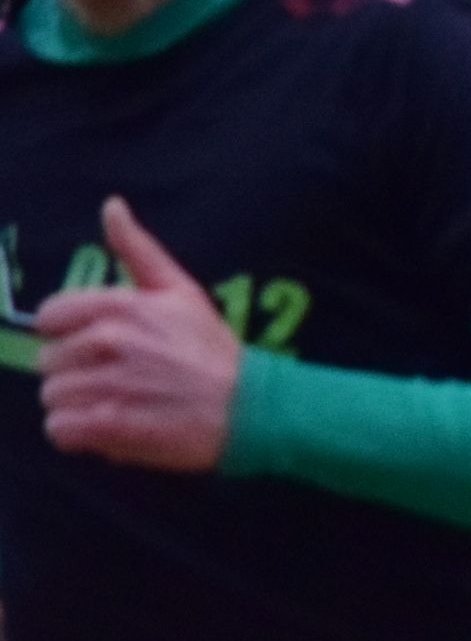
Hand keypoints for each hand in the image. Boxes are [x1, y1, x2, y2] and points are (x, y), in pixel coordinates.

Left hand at [33, 198, 241, 472]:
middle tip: (120, 379)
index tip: (101, 346)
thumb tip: (111, 205)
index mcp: (121, 307)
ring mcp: (109, 385)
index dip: (70, 333)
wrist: (251, 408)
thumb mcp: (180, 291)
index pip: (49, 317)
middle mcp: (110, 342)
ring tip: (117, 405)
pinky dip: (77, 435)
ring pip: (52, 397)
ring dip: (79, 406)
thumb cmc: (212, 351)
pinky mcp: (109, 427)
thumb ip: (137, 249)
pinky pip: (59, 429)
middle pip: (48, 361)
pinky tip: (108, 428)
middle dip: (77, 373)